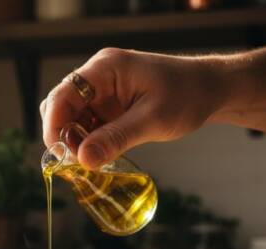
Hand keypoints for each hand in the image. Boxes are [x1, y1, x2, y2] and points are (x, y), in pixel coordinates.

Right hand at [40, 48, 226, 168]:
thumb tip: (83, 160)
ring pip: (71, 118)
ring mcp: (102, 92)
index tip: (60, 155)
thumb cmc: (187, 96)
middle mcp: (98, 77)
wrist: (210, 90)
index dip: (54, 125)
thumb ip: (116, 139)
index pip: (63, 94)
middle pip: (61, 106)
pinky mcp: (109, 107)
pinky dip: (89, 142)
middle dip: (64, 135)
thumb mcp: (153, 120)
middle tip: (79, 162)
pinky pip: (87, 125)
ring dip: (76, 142)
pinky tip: (100, 156)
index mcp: (105, 68)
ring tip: (92, 162)